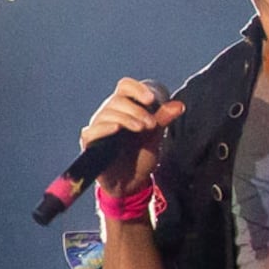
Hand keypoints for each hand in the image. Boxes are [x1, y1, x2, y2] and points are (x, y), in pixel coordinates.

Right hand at [76, 77, 186, 198]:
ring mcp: (98, 128)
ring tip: (142, 129)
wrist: (131, 182)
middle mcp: (108, 114)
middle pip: (117, 100)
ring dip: (126, 118)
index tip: (151, 99)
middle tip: (152, 124)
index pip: (124, 86)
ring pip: (106, 113)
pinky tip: (116, 129)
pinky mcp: (90, 144)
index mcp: (124, 107)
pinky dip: (103, 128)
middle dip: (137, 110)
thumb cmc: (141, 155)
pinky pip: (91, 131)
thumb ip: (163, 119)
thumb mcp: (155, 136)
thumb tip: (179, 105)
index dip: (137, 89)